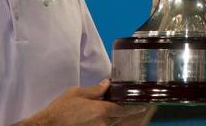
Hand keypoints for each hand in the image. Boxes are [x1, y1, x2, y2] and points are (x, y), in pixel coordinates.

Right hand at [22, 79, 147, 125]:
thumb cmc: (60, 110)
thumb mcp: (76, 93)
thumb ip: (95, 90)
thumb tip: (107, 84)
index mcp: (101, 111)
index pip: (125, 109)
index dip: (136, 106)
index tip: (144, 103)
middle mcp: (103, 123)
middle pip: (121, 117)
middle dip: (128, 111)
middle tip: (137, 104)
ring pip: (113, 124)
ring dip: (118, 117)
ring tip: (122, 109)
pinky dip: (109, 122)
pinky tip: (107, 116)